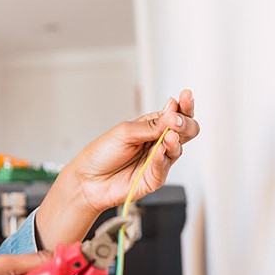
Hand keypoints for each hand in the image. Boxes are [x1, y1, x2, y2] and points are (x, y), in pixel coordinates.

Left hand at [71, 88, 199, 213]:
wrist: (88, 179)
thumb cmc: (102, 153)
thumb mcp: (124, 132)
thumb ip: (150, 125)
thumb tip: (172, 112)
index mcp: (151, 126)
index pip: (175, 114)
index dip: (184, 105)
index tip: (186, 96)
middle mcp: (157, 142)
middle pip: (185, 131)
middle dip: (185, 123)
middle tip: (176, 120)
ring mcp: (158, 160)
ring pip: (178, 148)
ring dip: (175, 140)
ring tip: (169, 135)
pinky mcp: (154, 178)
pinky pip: (164, 167)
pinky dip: (162, 158)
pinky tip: (159, 150)